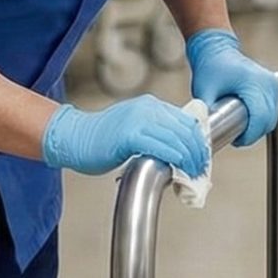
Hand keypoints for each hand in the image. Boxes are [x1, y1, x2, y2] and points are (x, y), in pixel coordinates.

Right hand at [42, 96, 209, 177]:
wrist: (75, 138)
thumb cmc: (102, 139)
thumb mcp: (134, 127)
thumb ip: (155, 132)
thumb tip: (178, 150)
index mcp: (150, 105)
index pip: (185, 120)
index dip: (198, 140)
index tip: (201, 156)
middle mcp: (147, 108)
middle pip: (184, 129)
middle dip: (197, 151)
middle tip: (201, 168)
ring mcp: (138, 120)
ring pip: (176, 138)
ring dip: (189, 158)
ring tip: (192, 172)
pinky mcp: (130, 135)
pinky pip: (160, 147)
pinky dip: (174, 158)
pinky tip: (178, 169)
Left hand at [186, 28, 277, 145]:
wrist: (216, 48)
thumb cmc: (211, 66)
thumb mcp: (204, 91)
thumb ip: (204, 113)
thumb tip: (202, 134)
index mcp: (254, 83)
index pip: (260, 119)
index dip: (249, 135)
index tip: (235, 140)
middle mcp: (268, 83)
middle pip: (268, 122)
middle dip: (252, 133)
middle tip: (235, 136)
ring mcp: (273, 84)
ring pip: (272, 119)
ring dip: (258, 127)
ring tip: (240, 127)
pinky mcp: (274, 86)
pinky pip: (273, 112)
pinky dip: (263, 119)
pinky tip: (249, 119)